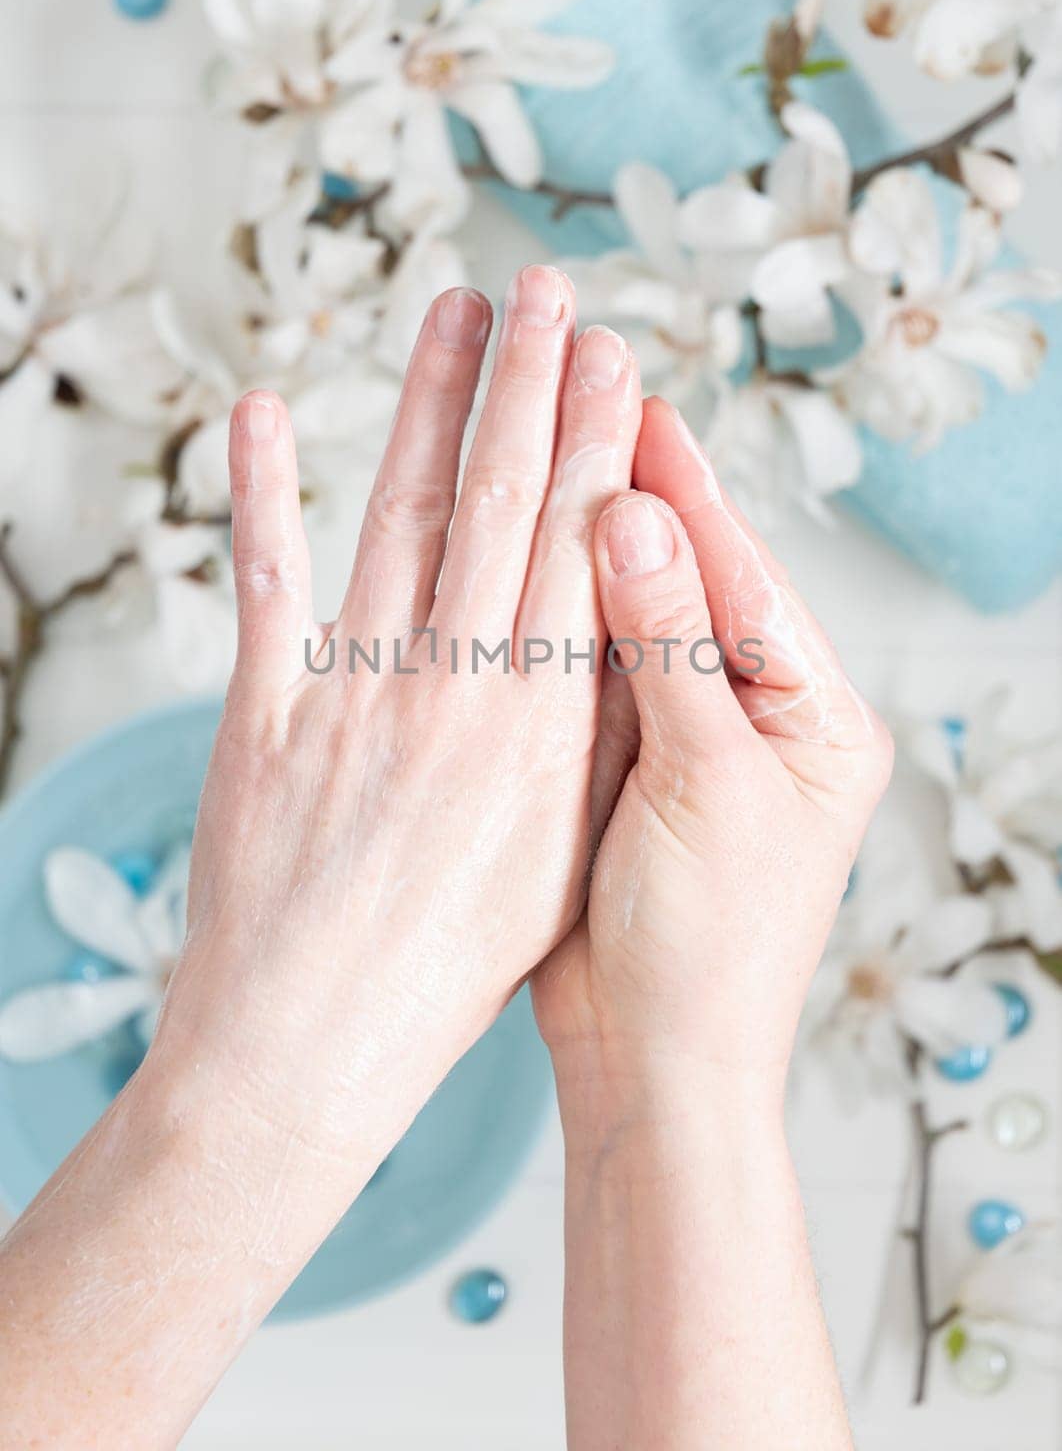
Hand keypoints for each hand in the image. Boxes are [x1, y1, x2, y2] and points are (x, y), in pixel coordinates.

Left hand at [156, 266, 641, 1173]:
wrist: (309, 1050)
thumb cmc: (449, 968)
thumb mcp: (559, 859)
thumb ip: (589, 744)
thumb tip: (619, 634)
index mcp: (540, 730)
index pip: (580, 552)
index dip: (598, 442)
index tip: (616, 359)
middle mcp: (456, 693)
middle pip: (501, 506)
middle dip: (532, 386)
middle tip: (549, 292)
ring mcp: (354, 696)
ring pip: (402, 517)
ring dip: (428, 405)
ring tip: (454, 312)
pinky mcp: (261, 715)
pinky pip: (268, 583)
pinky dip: (262, 492)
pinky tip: (263, 410)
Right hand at [534, 395, 893, 1094]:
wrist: (653, 1064)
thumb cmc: (710, 950)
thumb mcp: (707, 786)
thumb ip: (674, 650)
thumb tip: (634, 519)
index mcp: (819, 717)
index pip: (751, 577)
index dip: (688, 493)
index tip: (634, 407)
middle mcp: (762, 714)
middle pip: (698, 580)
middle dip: (642, 496)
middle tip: (586, 394)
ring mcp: (692, 737)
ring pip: (640, 616)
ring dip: (595, 543)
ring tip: (549, 452)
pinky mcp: (627, 764)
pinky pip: (595, 670)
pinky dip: (562, 615)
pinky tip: (523, 555)